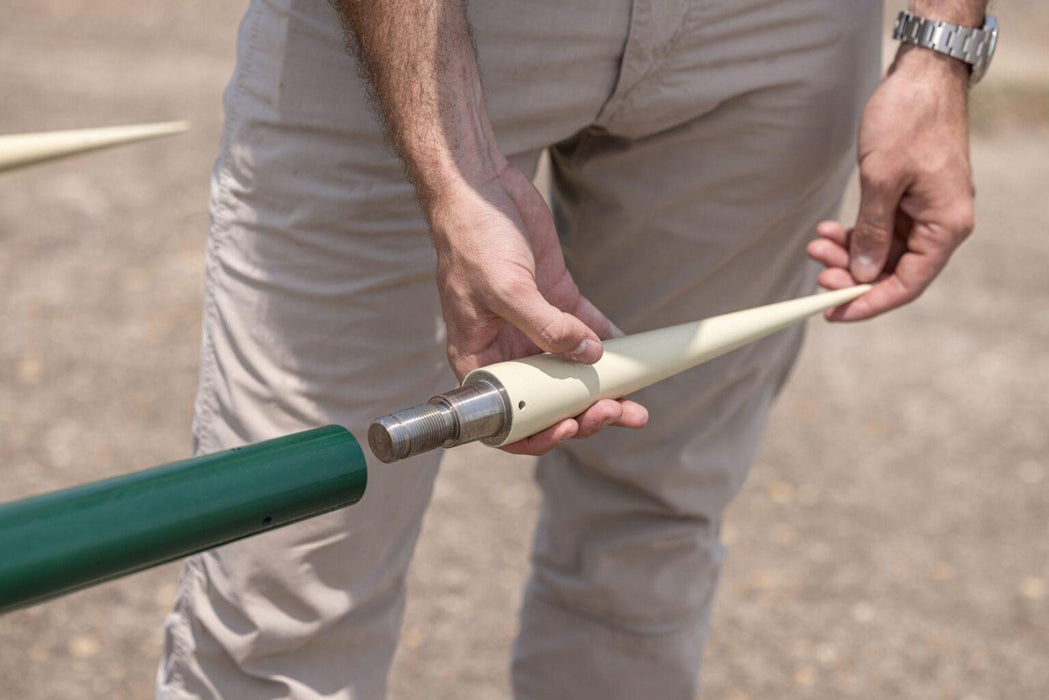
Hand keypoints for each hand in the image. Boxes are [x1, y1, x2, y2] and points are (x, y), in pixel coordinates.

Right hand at [427, 164, 648, 454]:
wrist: (479, 187)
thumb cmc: (472, 238)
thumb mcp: (506, 287)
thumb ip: (547, 327)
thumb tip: (588, 357)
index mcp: (479, 357)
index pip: (507, 415)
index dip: (538, 433)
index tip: (570, 429)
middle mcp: (506, 350)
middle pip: (547, 399)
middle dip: (583, 412)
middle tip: (617, 410)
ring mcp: (533, 327)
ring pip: (572, 371)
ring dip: (604, 388)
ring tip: (637, 403)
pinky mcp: (556, 299)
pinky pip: (587, 331)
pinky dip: (611, 346)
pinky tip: (635, 358)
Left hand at [807, 45, 975, 320]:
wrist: (921, 76)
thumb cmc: (908, 122)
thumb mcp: (882, 181)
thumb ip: (873, 232)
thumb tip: (863, 274)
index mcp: (946, 226)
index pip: (907, 283)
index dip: (869, 303)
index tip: (833, 313)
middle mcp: (941, 224)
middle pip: (893, 270)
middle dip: (851, 273)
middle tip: (816, 270)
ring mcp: (926, 211)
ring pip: (882, 250)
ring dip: (848, 252)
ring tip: (815, 244)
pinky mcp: (910, 198)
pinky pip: (881, 229)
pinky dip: (854, 232)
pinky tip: (827, 230)